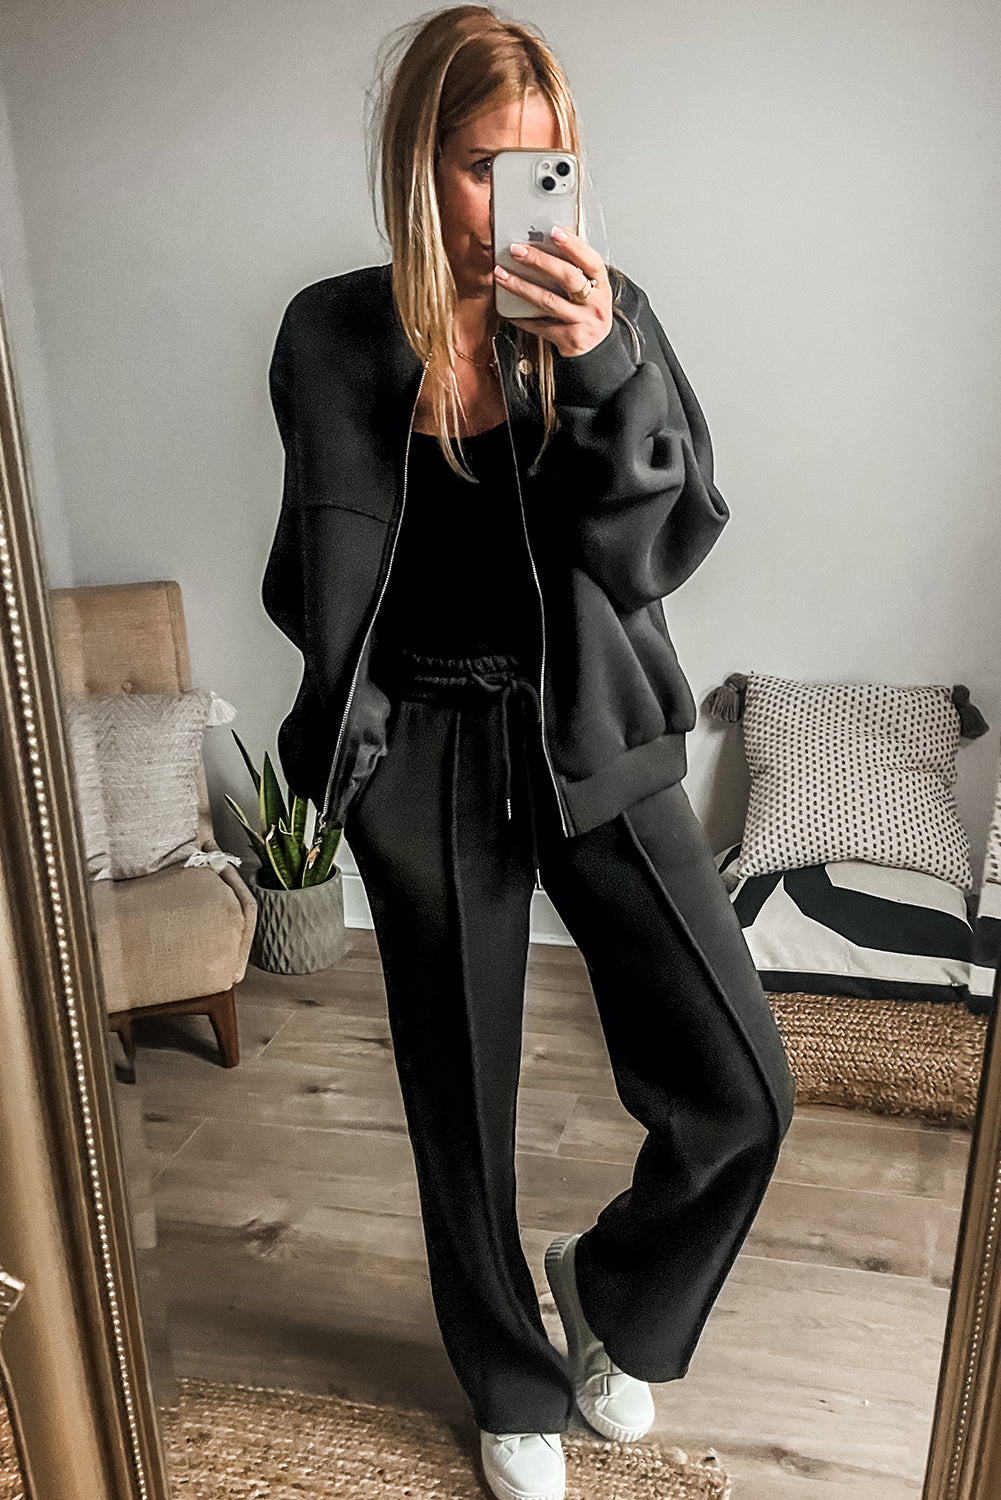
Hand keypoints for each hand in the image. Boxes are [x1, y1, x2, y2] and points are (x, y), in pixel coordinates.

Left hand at [494, 227, 612, 357]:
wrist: (597, 348)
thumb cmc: (589, 312)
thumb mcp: (593, 290)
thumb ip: (575, 270)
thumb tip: (544, 244)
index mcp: (601, 285)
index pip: (590, 261)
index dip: (574, 246)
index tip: (555, 232)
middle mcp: (594, 304)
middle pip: (567, 278)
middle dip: (539, 261)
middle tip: (517, 250)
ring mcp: (581, 322)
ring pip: (548, 301)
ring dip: (521, 286)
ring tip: (502, 274)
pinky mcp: (568, 339)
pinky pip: (540, 325)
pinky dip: (522, 316)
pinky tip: (507, 308)